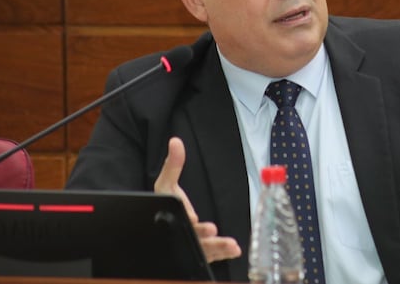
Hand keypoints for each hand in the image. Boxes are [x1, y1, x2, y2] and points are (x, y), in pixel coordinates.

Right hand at [155, 137, 241, 262]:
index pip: (176, 219)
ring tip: (232, 246)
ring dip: (217, 248)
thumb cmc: (166, 203)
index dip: (185, 217)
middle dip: (202, 236)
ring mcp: (189, 246)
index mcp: (169, 217)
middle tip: (212, 230)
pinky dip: (222, 254)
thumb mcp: (166, 184)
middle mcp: (178, 235)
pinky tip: (235, 250)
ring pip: (202, 251)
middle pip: (190, 238)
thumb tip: (176, 141)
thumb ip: (172, 165)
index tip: (193, 216)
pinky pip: (210, 257)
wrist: (164, 227)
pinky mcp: (200, 254)